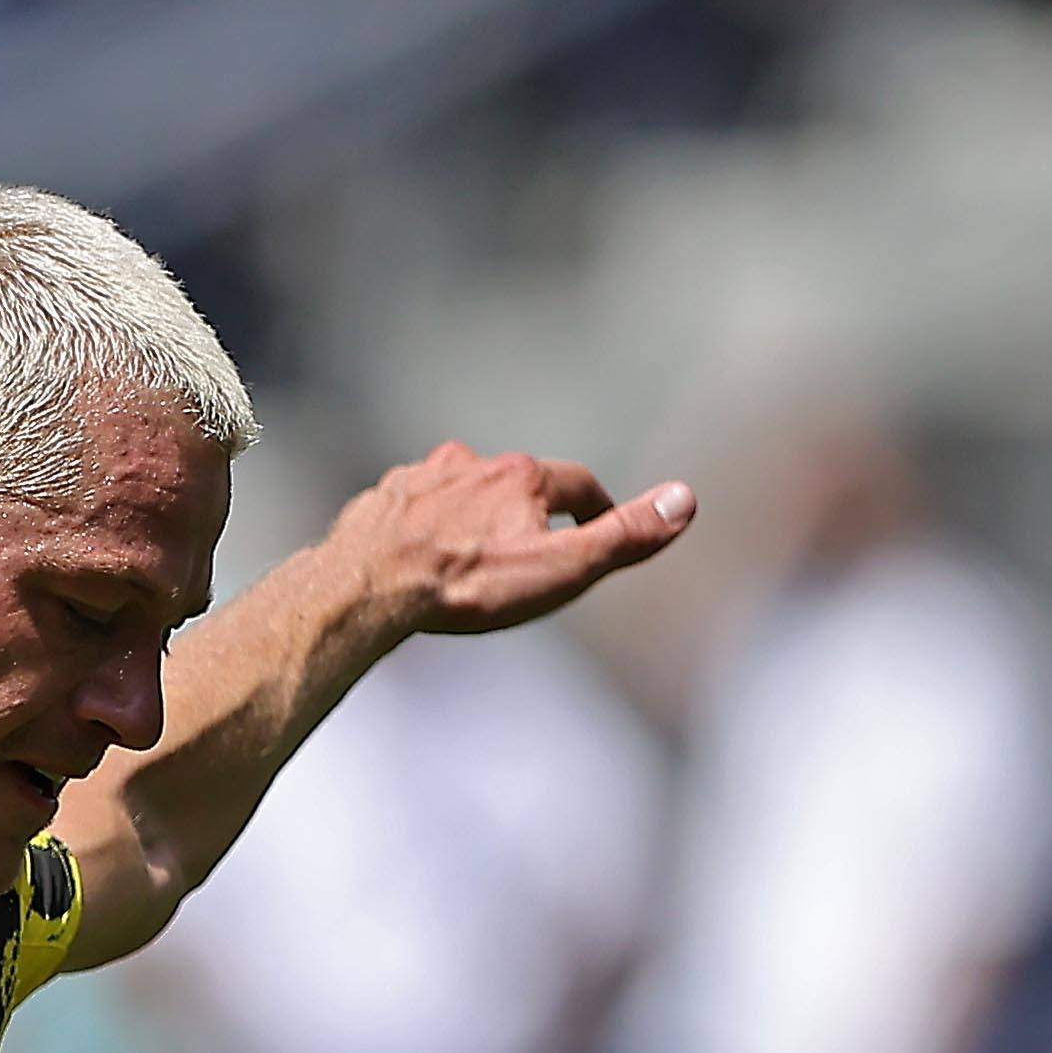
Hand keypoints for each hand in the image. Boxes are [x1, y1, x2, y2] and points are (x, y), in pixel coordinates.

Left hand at [339, 440, 694, 638]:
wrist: (365, 589)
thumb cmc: (466, 586)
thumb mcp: (561, 569)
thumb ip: (623, 536)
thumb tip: (686, 500)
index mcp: (522, 476)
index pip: (577, 483)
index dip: (593, 505)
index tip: (599, 523)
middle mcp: (472, 463)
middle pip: (515, 482)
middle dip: (528, 507)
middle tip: (534, 539)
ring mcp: (419, 477)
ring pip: (459, 488)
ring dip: (471, 509)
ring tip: (471, 544)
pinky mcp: (378, 500)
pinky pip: (409, 504)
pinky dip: (421, 520)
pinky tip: (415, 545)